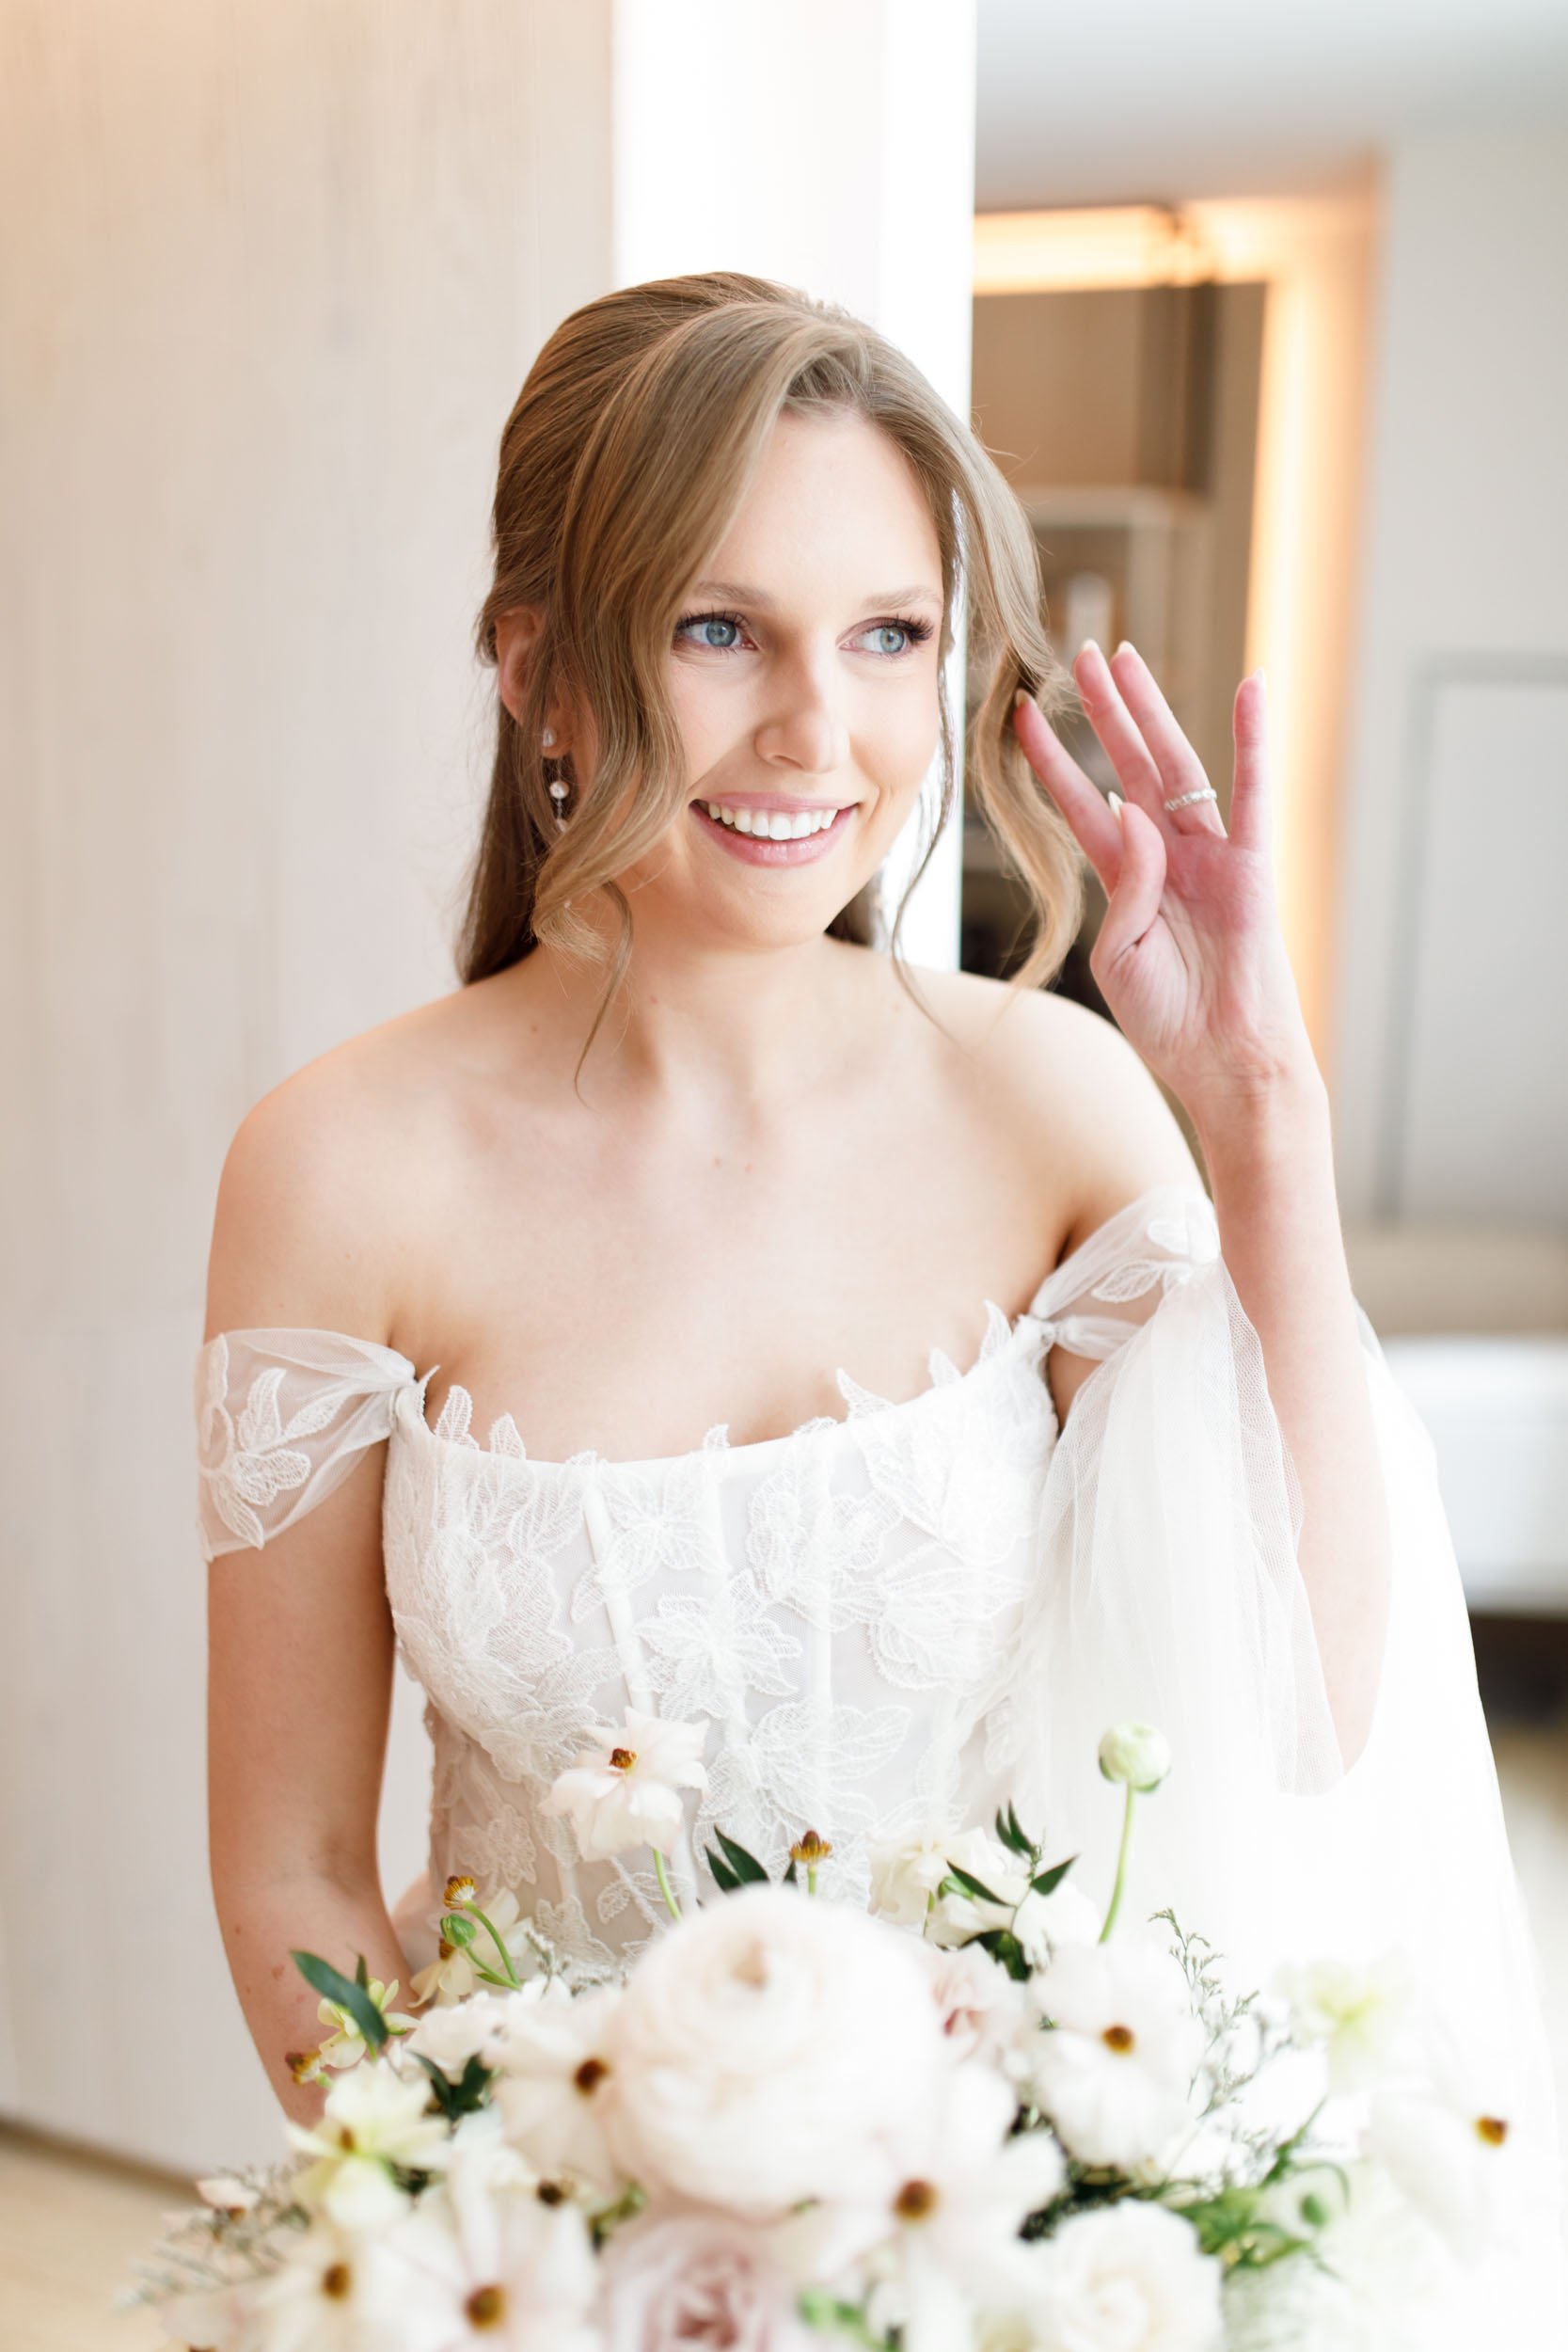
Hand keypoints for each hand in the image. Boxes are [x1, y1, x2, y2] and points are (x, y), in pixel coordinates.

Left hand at [1011, 640, 1320, 1122]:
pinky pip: (1253, 790)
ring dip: (1149, 711)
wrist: (1225, 1062)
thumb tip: (1130, 810)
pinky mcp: (1251, 863)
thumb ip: (1122, 883)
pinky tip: (1252, 687)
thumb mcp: (1119, 955)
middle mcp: (1166, 857)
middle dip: (1104, 711)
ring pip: (1177, 765)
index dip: (1051, 761)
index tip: (1021, 715)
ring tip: (1125, 656)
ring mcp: (1209, 855)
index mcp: (1126, 882)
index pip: (1081, 804)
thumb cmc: (1170, 1022)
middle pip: (1129, 765)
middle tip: (1081, 652)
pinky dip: (1254, 739)